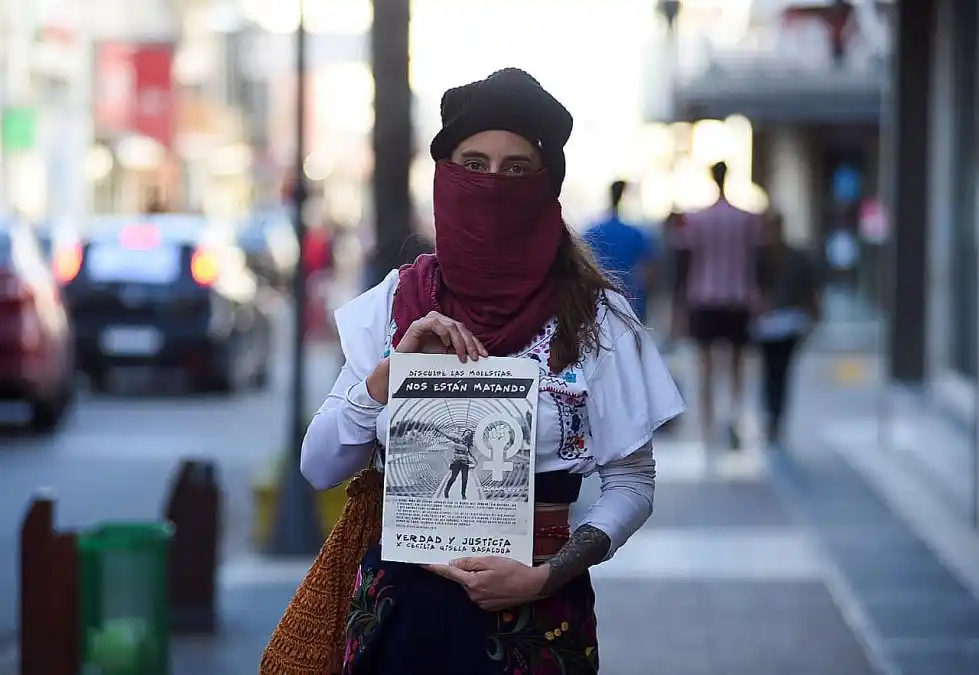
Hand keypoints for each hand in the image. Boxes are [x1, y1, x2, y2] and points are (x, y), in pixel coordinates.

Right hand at [397, 311, 487, 362]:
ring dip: (459, 341)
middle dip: (470, 343)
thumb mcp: (447, 359)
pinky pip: (434, 323)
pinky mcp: (418, 325)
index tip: (484, 355)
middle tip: (474, 357)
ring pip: (451, 325)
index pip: (465, 332)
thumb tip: (478, 357)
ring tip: (461, 355)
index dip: (476, 343)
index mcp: (447, 329)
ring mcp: (428, 322)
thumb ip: (460, 354)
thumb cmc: (424, 363)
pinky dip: (443, 332)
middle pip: (461, 327)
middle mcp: (439, 323)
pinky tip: (446, 344)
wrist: (403, 369)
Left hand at [424, 556, 548, 611]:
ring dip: (476, 576)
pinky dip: (483, 583)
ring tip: (494, 569)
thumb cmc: (514, 570)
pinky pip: (479, 592)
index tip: (423, 563)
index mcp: (472, 583)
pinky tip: (496, 578)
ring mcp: (481, 602)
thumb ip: (470, 563)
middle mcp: (474, 595)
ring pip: (471, 585)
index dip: (435, 568)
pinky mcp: (489, 606)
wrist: (533, 586)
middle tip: (479, 560)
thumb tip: (453, 564)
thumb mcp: (491, 560)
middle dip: (465, 569)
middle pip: (461, 579)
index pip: (449, 573)